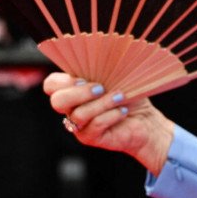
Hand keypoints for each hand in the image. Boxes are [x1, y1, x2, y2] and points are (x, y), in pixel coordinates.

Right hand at [44, 72, 173, 174]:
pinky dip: (110, 115)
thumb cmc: (129, 96)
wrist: (145, 121)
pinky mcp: (90, 138)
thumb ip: (102, 71)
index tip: (84, 77)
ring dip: (102, 103)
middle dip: (79, 93)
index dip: (62, 82)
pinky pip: (95, 125)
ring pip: (79, 114)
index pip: (51, 85)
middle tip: (101, 88)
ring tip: (120, 97)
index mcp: (72, 89)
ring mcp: (78, 125)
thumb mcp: (116, 78)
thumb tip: (101, 59)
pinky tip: (123, 111)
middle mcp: (71, 108)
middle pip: (57, 101)